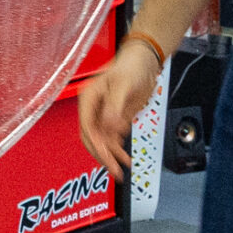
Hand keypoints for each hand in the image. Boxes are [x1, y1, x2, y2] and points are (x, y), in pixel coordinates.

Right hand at [77, 51, 161, 180]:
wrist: (144, 62)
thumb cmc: (131, 67)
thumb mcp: (123, 85)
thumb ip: (115, 107)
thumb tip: (109, 127)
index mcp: (89, 98)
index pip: (87, 126)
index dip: (95, 143)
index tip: (106, 155)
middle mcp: (93, 109)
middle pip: (92, 138)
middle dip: (102, 155)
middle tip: (113, 169)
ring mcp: (103, 115)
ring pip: (102, 141)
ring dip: (111, 156)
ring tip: (120, 171)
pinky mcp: (114, 119)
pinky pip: (112, 139)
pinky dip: (118, 150)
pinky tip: (125, 159)